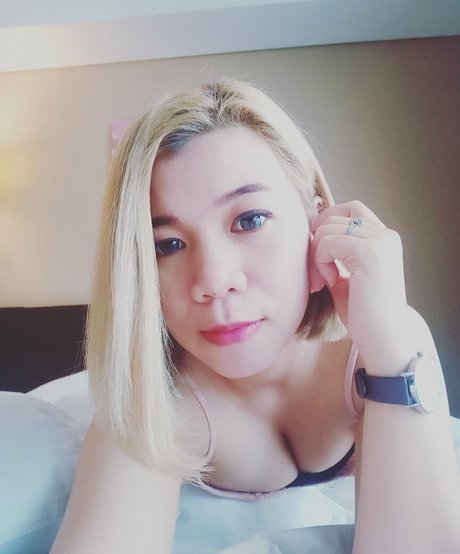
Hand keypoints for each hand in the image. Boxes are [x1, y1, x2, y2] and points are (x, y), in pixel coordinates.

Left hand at [309, 201, 408, 361]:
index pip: (349, 208)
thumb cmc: (364, 311)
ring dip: (316, 256)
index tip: (319, 253)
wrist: (384, 337)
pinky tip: (330, 282)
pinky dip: (320, 262)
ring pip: (325, 229)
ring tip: (324, 280)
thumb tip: (309, 231)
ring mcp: (380, 242)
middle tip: (317, 274)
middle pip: (332, 217)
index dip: (327, 224)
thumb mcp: (347, 273)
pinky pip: (327, 243)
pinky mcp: (369, 253)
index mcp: (383, 237)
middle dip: (315, 243)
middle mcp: (385, 235)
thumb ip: (334, 251)